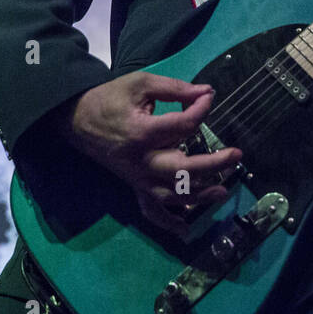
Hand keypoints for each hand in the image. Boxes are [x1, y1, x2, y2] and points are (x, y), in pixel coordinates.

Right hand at [67, 72, 241, 234]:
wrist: (76, 120)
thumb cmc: (109, 99)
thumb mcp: (140, 84)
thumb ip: (174, 88)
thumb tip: (207, 92)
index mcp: (142, 133)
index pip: (183, 125)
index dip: (201, 109)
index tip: (209, 97)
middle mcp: (141, 161)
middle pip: (182, 170)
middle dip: (213, 164)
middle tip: (236, 154)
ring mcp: (137, 178)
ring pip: (171, 195)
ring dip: (199, 196)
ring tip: (223, 191)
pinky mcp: (134, 185)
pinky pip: (150, 210)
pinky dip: (168, 222)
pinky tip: (186, 229)